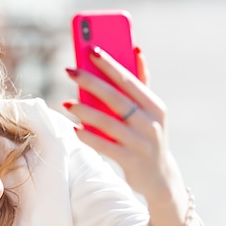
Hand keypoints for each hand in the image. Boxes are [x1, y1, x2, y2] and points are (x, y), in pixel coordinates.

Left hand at [64, 47, 181, 199]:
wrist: (159, 177)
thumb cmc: (147, 135)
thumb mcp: (151, 111)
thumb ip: (141, 82)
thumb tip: (136, 49)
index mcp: (155, 106)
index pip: (129, 80)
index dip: (110, 64)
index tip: (91, 49)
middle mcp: (150, 123)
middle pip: (116, 98)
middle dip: (91, 82)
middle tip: (70, 71)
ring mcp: (141, 143)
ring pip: (108, 123)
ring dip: (85, 111)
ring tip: (67, 102)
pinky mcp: (130, 161)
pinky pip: (105, 146)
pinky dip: (89, 137)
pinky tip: (75, 129)